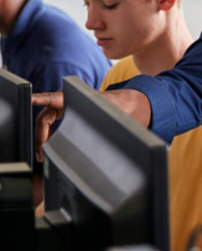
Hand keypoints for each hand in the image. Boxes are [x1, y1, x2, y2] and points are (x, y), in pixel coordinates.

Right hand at [32, 88, 151, 161]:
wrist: (121, 104)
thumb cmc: (114, 106)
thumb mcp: (108, 112)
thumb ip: (101, 118)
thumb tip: (99, 132)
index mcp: (72, 96)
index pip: (53, 98)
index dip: (41, 99)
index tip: (31, 99)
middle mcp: (63, 99)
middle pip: (44, 118)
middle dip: (40, 136)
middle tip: (40, 152)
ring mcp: (61, 105)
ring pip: (45, 122)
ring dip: (42, 138)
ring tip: (42, 154)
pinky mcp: (63, 111)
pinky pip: (50, 124)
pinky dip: (48, 135)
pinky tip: (49, 146)